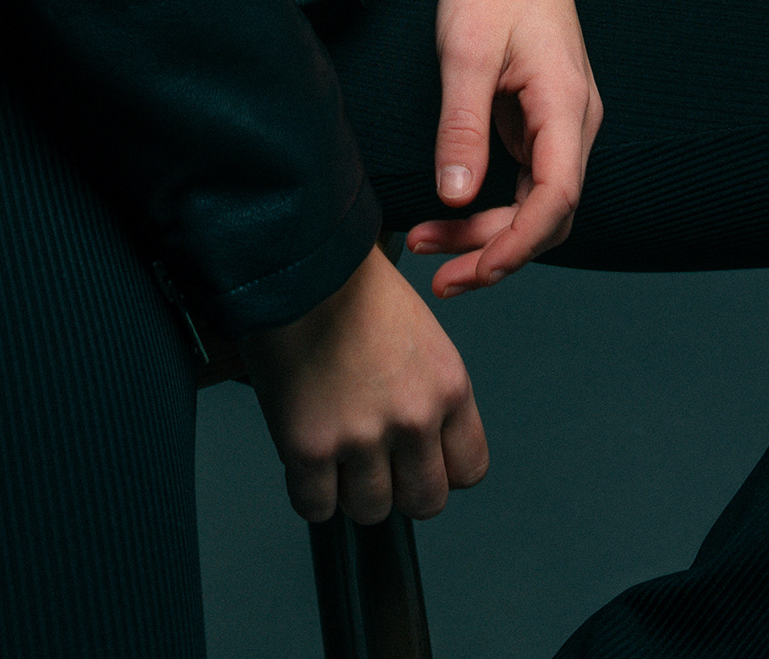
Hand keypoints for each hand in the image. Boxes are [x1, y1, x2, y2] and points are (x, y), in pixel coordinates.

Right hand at [241, 241, 488, 523]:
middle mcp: (415, 417)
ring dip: (349, 489)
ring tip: (332, 451)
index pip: (470, 469)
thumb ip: (426, 388)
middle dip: (397, 486)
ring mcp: (363, 437)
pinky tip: (302, 457)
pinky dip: (307, 490)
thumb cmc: (351, 281)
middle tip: (370, 459)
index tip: (415, 457)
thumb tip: (415, 439)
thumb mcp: (419, 331)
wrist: (298, 257)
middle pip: (424, 501)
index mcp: (448, 385)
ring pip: (371, 510)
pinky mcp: (310, 447)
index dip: (439, 468)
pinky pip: (316, 507)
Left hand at [405, 0, 603, 296]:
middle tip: (437, 275)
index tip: (473, 271)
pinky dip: (488, 204)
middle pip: (546, 213)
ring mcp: (559, 122)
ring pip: (533, 202)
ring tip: (426, 248)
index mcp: (567, 104)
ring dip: (486, 232)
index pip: (557, 200)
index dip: (517, 245)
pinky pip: (522, 179)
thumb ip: (462, 126)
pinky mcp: (538, 118)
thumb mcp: (466, 51)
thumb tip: (454, 198)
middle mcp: (574, 121)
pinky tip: (447, 215)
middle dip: (493, 250)